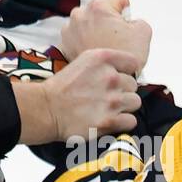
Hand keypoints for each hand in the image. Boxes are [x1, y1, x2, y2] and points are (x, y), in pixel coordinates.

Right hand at [14, 48, 142, 143]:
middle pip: (133, 85)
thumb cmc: (61, 88)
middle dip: (123, 91)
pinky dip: (123, 123)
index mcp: (103, 58)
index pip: (133, 62)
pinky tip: (110, 120)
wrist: (46, 109)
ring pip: (135, 102)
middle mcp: (110, 77)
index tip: (118, 77)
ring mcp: (111, 100)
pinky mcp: (109, 121)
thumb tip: (125, 72)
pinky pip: (131, 121)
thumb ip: (106, 63)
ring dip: (124, 107)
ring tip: (108, 109)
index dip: (127, 71)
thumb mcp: (83, 61)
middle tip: (106, 96)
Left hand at [58, 0, 151, 68]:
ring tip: (105, 48)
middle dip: (109, 22)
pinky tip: (95, 53)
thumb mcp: (143, 32)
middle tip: (116, 40)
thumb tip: (130, 22)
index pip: (119, 0)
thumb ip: (138, 19)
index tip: (127, 27)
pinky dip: (86, 42)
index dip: (128, 14)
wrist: (104, 82)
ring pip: (89, 24)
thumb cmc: (122, 59)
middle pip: (101, 12)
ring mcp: (69, 29)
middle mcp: (80, 14)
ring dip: (96, 32)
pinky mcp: (64, 44)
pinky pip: (79, 37)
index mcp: (98, 6)